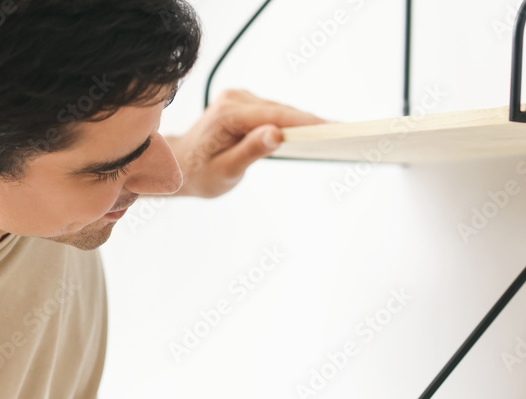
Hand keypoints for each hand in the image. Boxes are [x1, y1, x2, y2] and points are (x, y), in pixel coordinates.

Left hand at [164, 89, 325, 197]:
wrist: (179, 166)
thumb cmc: (198, 173)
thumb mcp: (224, 172)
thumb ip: (250, 152)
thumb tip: (277, 134)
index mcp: (227, 114)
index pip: (276, 115)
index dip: (307, 121)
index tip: (334, 127)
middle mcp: (234, 99)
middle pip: (282, 110)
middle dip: (313, 122)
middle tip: (346, 133)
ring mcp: (239, 99)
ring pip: (281, 110)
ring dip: (304, 122)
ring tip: (335, 135)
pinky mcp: (245, 104)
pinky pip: (274, 112)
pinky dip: (292, 123)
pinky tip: (312, 133)